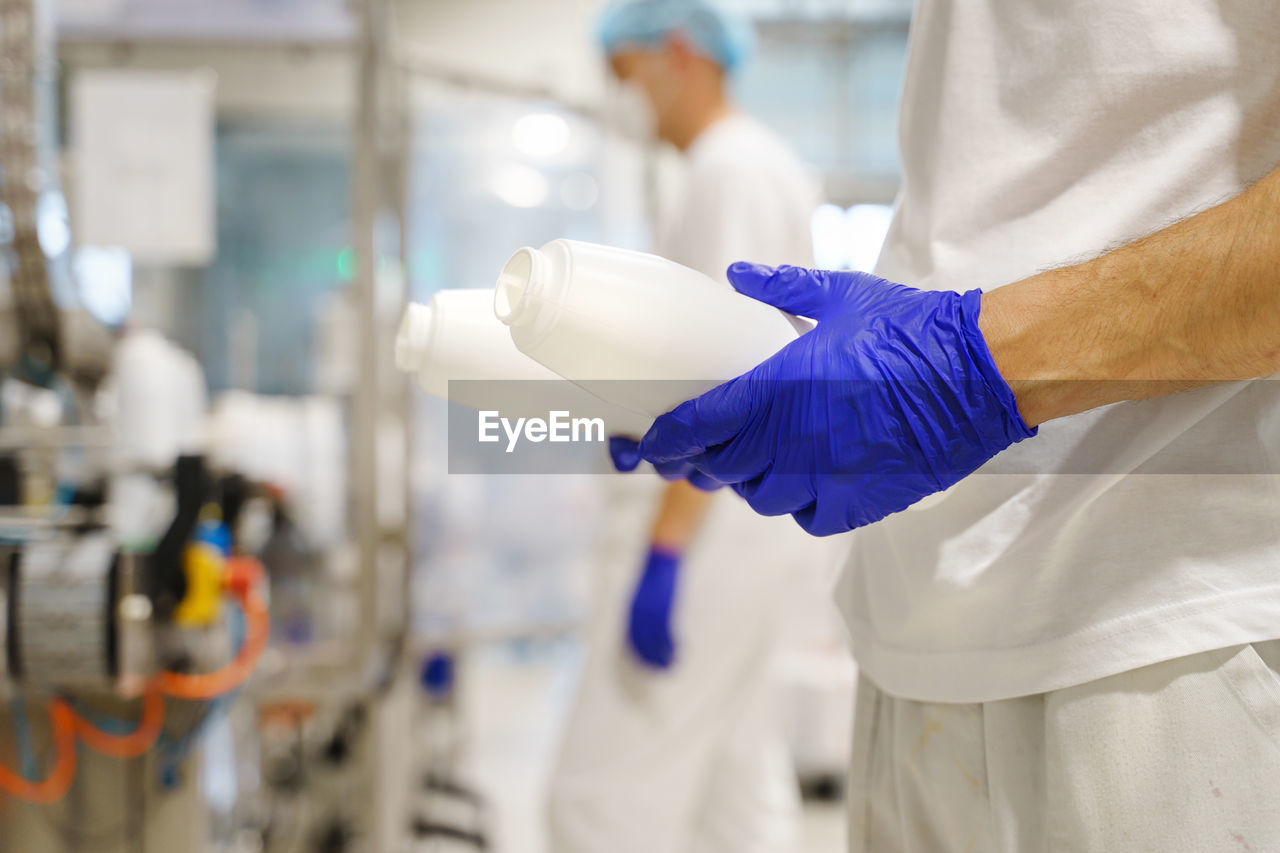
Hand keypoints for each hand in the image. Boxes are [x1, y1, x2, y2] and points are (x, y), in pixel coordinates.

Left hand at [612, 263, 1035, 534]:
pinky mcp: (860, 502)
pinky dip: (798, 503)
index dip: (665, 440)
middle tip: (697, 452)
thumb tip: (735, 274)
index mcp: (780, 389)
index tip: (647, 446)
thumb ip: (780, 286)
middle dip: (701, 462)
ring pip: (760, 498)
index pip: (699, 426)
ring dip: (749, 482)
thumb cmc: (910, 328)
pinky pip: (808, 518)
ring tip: (755, 462)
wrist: (980, 373)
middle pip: (721, 468)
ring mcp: (826, 477)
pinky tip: (804, 482)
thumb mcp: (841, 294)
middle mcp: (794, 440)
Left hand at [627, 546, 679, 668]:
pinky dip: (671, 646)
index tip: (648, 664)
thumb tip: (646, 628)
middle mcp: (637, 614)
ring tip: (672, 664)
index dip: (639, 655)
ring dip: (663, 656)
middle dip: (651, 660)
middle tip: (662, 670)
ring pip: (654, 643)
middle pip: (641, 645)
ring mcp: (650, 612)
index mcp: (631, 611)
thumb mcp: (644, 595)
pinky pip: (666, 634)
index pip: (631, 640)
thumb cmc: (655, 575)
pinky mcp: (663, 609)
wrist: (662, 557)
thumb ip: (642, 612)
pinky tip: (678, 650)